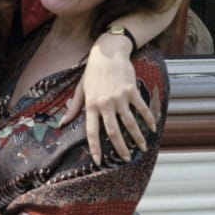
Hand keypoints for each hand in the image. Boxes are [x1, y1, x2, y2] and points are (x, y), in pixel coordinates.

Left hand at [60, 34, 154, 162]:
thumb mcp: (80, 89)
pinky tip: (152, 129)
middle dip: (120, 148)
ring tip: (142, 148)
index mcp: (91, 105)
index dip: (95, 148)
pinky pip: (141, 108)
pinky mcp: (131, 90)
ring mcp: (119, 97)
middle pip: (113, 131)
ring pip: (130, 123)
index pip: (92, 131)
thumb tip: (62, 123)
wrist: (108, 53)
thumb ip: (74, 108)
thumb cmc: (92, 72)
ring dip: (137, 137)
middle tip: (126, 159)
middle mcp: (105, 103)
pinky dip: (148, 120)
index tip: (99, 162)